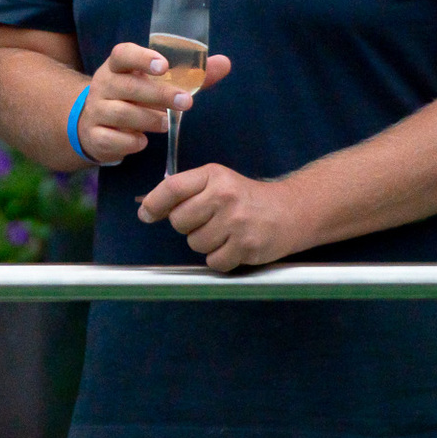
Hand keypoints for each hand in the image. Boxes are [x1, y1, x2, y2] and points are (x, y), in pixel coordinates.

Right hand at [76, 43, 231, 164]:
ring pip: (120, 114)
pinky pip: (111, 139)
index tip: (164, 66)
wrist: (94, 122)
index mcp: (117, 66)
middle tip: (185, 103)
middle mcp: (103, 85)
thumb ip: (190, 75)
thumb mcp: (155, 84)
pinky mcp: (94, 135)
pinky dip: (130, 142)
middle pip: (127, 86)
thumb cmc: (134, 98)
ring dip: (148, 119)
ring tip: (166, 124)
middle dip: (159, 94)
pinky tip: (142, 141)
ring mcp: (96, 111)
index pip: (123, 54)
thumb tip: (224, 63)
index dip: (142, 58)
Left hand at [139, 164, 310, 271]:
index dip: (153, 203)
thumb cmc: (245, 198)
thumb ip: (185, 191)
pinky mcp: (247, 247)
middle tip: (207, 220)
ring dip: (205, 243)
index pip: (172, 188)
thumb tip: (147, 208)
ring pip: (195, 244)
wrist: (291, 212)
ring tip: (225, 232)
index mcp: (214, 176)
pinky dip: (220, 258)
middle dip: (187, 225)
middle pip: (178, 221)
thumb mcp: (218, 182)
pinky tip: (234, 245)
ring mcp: (236, 223)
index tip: (146, 214)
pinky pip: (213, 261)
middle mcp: (224, 196)